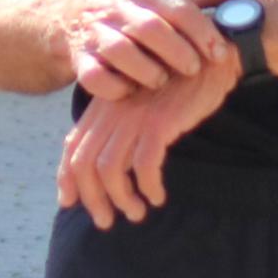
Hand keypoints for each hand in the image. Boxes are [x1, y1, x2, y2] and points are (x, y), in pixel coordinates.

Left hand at [58, 54, 231, 226]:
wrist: (211, 55)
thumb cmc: (180, 81)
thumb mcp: (142, 100)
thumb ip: (123, 124)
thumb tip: (111, 166)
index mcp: (104, 105)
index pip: (72, 146)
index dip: (66, 178)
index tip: (69, 202)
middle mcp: (113, 110)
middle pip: (84, 163)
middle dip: (91, 198)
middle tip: (105, 222)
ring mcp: (134, 115)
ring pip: (110, 169)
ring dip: (121, 199)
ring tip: (137, 213)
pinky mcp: (160, 121)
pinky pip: (145, 165)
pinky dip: (148, 187)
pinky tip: (158, 196)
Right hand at [59, 0, 243, 101]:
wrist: (64, 17)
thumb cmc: (126, 11)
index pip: (179, 8)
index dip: (202, 32)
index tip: (218, 53)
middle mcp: (117, 8)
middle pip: (150, 28)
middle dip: (176, 51)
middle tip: (192, 69)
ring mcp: (94, 34)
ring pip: (120, 51)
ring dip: (146, 70)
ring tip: (160, 81)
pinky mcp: (78, 59)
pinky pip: (94, 77)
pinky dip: (114, 88)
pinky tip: (130, 91)